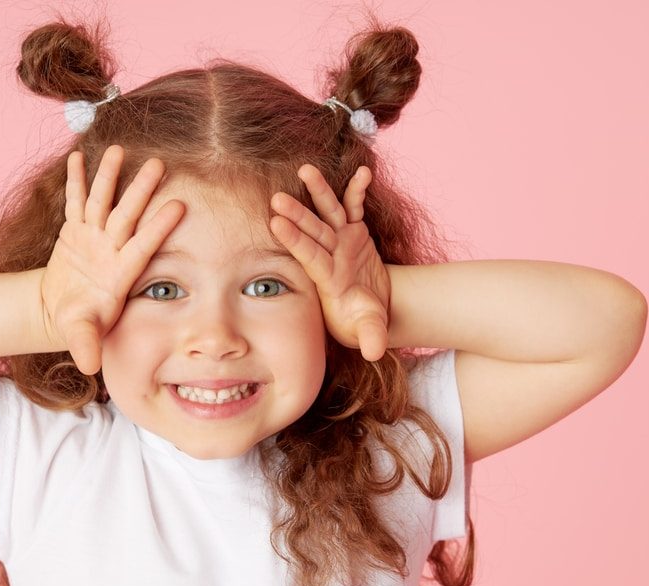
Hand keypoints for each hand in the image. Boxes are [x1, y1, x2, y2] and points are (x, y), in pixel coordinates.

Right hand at [42, 145, 184, 374]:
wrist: (61, 310)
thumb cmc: (79, 322)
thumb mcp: (81, 333)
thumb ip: (87, 345)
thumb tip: (90, 367)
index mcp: (120, 270)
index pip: (143, 244)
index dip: (159, 226)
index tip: (180, 205)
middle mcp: (110, 248)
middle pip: (127, 213)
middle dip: (141, 190)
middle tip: (159, 163)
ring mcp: (93, 236)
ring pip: (103, 201)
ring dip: (110, 177)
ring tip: (119, 150)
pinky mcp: (74, 230)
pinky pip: (75, 202)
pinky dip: (76, 181)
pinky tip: (79, 157)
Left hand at [268, 164, 390, 360]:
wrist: (369, 308)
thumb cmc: (363, 322)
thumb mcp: (369, 329)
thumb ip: (370, 336)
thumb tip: (372, 352)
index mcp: (329, 278)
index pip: (309, 257)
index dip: (294, 241)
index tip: (276, 224)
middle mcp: (331, 255)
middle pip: (312, 231)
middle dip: (297, 215)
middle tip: (276, 198)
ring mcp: (341, 241)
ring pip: (327, 212)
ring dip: (318, 192)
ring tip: (305, 169)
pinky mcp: (355, 232)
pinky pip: (355, 207)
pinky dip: (358, 191)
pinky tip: (363, 172)